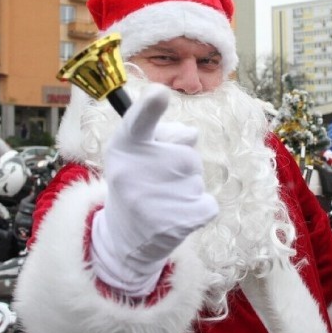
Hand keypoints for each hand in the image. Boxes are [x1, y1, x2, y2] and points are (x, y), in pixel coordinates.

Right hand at [90, 84, 218, 296]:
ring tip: (162, 200)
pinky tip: (176, 216)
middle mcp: (134, 172)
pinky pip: (208, 203)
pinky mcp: (177, 223)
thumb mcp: (134, 151)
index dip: (149, 107)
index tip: (159, 93)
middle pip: (186, 152)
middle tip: (156, 180)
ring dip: (186, 186)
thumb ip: (161, 134)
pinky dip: (199, 209)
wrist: (126, 239)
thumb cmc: (136, 181)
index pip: (137, 123)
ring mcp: (155, 200)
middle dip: (179, 162)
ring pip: (196, 177)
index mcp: (123, 147)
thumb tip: (191, 136)